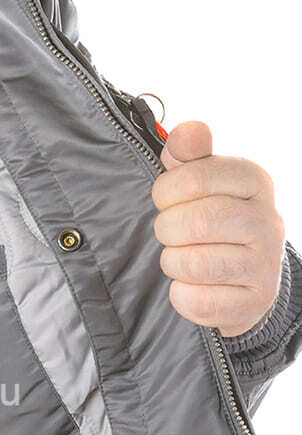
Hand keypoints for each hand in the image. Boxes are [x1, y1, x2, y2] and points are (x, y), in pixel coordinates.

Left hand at [151, 121, 285, 336]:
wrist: (241, 275)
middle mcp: (268, 220)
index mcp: (255, 180)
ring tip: (182, 257)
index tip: (166, 200)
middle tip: (171, 232)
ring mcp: (265, 264)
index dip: (166, 191)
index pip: (197, 175)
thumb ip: (189, 153)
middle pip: (195, 221)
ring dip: (173, 261)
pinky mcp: (254, 302)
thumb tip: (187, 131)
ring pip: (194, 263)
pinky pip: (198, 300)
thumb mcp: (199, 178)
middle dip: (167, 228)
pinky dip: (182, 295)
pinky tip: (192, 285)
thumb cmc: (210, 215)